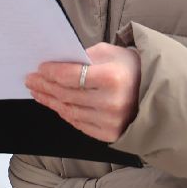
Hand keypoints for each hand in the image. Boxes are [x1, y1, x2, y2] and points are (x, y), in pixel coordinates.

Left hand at [25, 43, 140, 142]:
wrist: (155, 92)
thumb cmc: (129, 68)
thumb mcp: (109, 52)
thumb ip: (83, 57)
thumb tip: (55, 64)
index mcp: (111, 78)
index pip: (71, 76)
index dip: (51, 73)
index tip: (39, 69)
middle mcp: (111, 103)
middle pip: (66, 95)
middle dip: (46, 86)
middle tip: (31, 80)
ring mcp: (110, 122)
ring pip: (69, 111)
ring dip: (50, 101)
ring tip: (38, 92)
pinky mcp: (109, 135)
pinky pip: (78, 123)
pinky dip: (64, 113)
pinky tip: (54, 104)